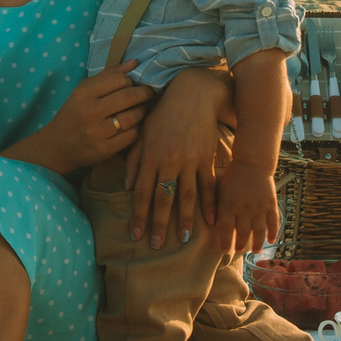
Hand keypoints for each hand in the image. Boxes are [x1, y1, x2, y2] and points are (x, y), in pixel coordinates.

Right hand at [9, 65, 152, 175]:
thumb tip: (134, 62)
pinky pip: (131, 135)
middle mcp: (89, 112)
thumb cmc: (74, 114)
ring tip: (140, 109)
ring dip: (142, 111)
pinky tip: (132, 126)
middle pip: (129, 96)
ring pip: (133, 117)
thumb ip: (108, 75)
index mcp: (84, 93)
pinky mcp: (104, 149)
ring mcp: (97, 132)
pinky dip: (136, 129)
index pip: (119, 79)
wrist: (57, 146)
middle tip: (149, 94)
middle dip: (145, 93)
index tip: (135, 83)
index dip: (131, 80)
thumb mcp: (84, 91)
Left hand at [130, 66, 234, 245]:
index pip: (142, 193)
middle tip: (156, 245)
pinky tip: (212, 220)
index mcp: (150, 156)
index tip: (136, 235)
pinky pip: (208, 185)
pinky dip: (211, 203)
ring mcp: (189, 160)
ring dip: (185, 219)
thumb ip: (134, 160)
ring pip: (186, 195)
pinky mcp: (206, 157)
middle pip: (163, 198)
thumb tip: (128, 186)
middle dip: (159, 224)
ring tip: (184, 239)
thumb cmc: (163, 113)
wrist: (193, 94)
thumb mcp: (143, 133)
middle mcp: (168, 161)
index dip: (139, 216)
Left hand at [214, 167, 280, 258]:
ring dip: (256, 243)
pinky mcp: (270, 204)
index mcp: (228, 205)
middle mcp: (243, 208)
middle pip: (242, 233)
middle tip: (239, 251)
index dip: (224, 242)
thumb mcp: (220, 191)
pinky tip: (270, 240)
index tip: (224, 251)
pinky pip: (273, 222)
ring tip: (254, 251)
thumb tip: (215, 226)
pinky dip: (273, 233)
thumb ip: (217, 208)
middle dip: (239, 245)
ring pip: (258, 231)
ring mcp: (258, 207)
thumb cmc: (233, 177)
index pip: (225, 229)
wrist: (252, 163)